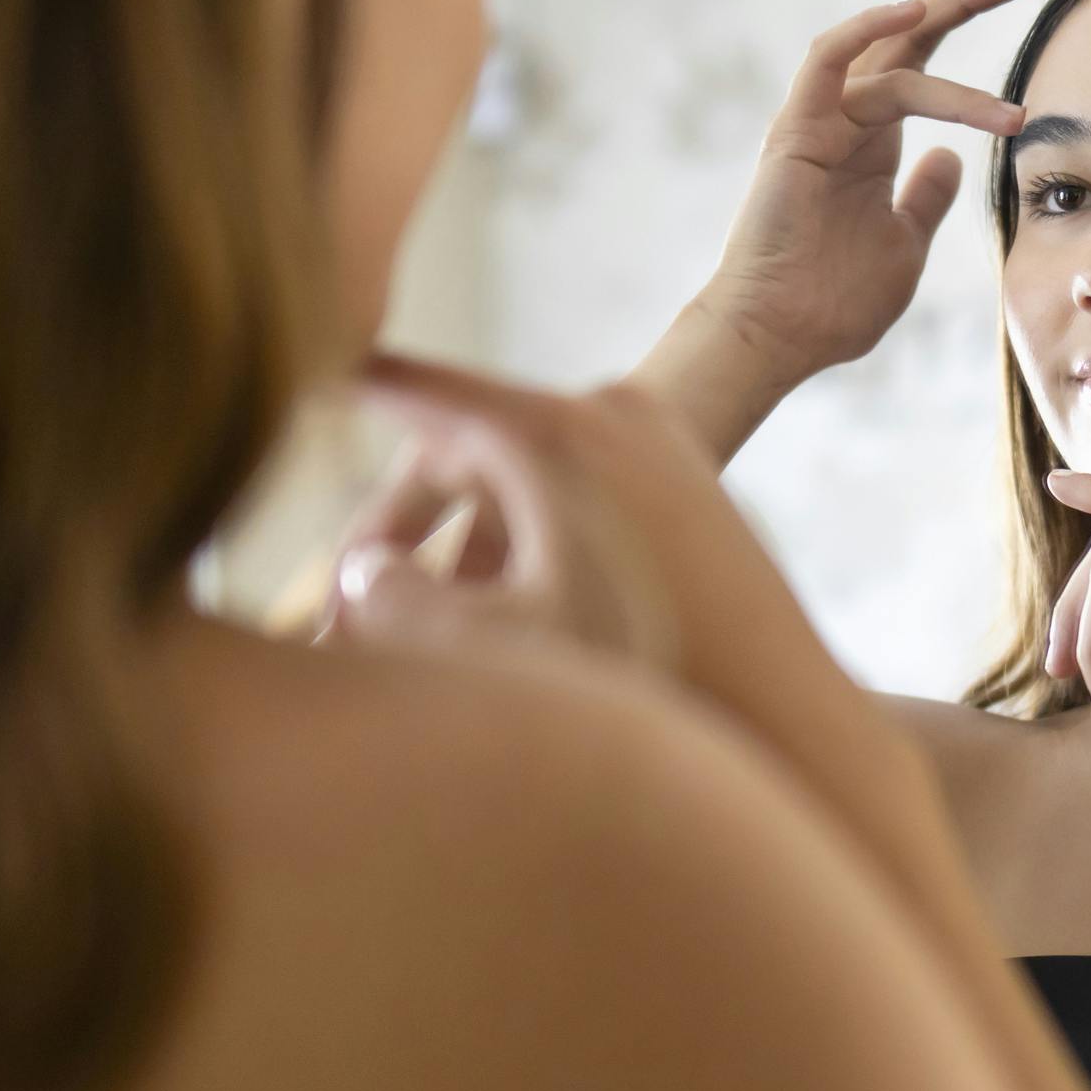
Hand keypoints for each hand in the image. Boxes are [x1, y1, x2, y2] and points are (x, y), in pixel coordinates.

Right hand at [324, 355, 864, 724]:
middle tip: (325, 628)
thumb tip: (349, 567)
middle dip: (391, 544)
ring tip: (414, 652)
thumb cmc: (651, 683)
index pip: (419, 390)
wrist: (796, 720)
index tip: (294, 370)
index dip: (346, 387)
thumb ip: (393, 599)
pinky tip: (499, 642)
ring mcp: (659, 453)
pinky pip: (577, 508)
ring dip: (457, 560)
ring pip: (521, 491)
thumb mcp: (500, 640)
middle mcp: (610, 418)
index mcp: (557, 430)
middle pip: (463, 456)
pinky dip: (525, 558)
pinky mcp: (691, 497)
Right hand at [697, 0, 1030, 382]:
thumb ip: (926, 199)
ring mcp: (820, 124)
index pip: (916, 65)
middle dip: (960, 0)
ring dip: (942, 13)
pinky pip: (827, 60)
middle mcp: (846, 124)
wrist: (778, 336)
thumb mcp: (904, 246)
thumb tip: (952, 156)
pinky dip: (866, 29)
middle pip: (906, 41)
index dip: (953, 22)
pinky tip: (913, 10)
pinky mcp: (796, 132)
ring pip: (887, 52)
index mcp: (871, 146)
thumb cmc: (833, 304)